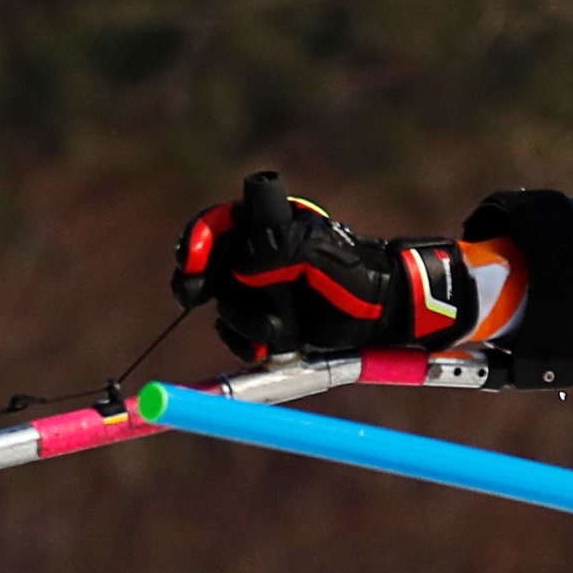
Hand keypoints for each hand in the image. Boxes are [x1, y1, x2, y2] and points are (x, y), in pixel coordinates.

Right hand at [172, 172, 470, 361]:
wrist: (382, 313)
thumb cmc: (357, 274)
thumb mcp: (320, 253)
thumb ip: (282, 249)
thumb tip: (241, 264)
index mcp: (270, 225)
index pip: (220, 224)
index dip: (197, 241)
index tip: (190, 265)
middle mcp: (259, 255)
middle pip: (208, 265)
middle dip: (197, 282)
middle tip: (192, 296)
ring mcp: (260, 288)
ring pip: (224, 303)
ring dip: (239, 321)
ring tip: (275, 333)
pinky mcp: (266, 318)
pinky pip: (236, 331)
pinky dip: (244, 341)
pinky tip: (264, 348)